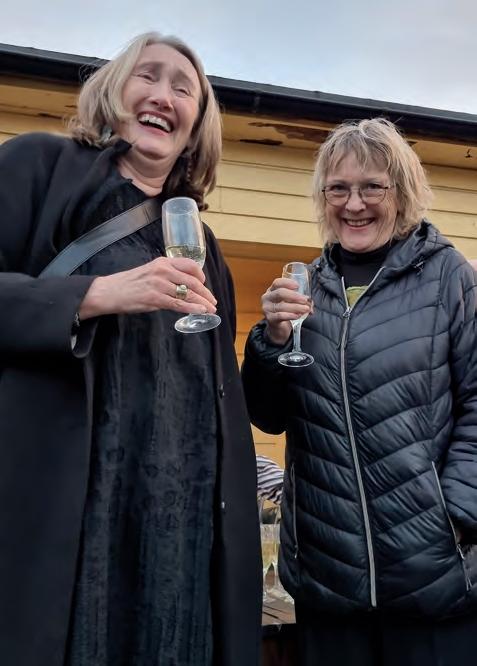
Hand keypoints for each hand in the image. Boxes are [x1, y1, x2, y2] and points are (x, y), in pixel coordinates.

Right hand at [78, 257, 216, 319]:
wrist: (109, 292)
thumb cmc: (129, 284)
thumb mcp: (150, 272)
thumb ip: (166, 276)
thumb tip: (183, 287)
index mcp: (163, 262)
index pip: (190, 265)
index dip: (201, 276)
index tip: (205, 285)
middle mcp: (163, 271)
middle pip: (193, 281)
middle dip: (206, 293)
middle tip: (213, 302)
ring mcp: (160, 284)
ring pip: (188, 293)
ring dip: (203, 303)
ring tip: (211, 310)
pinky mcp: (155, 298)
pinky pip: (179, 303)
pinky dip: (192, 308)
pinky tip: (201, 312)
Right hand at [262, 277, 311, 344]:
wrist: (278, 328)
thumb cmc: (285, 311)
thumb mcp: (292, 302)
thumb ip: (300, 300)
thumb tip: (310, 302)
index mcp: (272, 290)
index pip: (277, 283)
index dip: (287, 283)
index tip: (297, 286)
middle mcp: (267, 298)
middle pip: (280, 293)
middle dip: (294, 296)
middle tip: (305, 300)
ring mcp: (267, 309)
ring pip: (282, 306)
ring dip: (296, 307)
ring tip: (306, 309)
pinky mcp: (270, 319)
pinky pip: (280, 316)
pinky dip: (291, 315)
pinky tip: (298, 316)